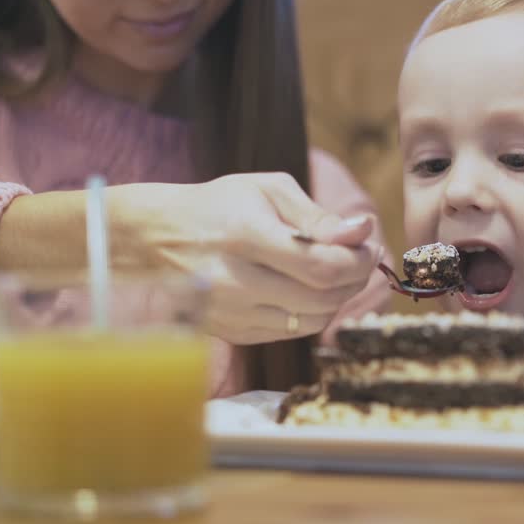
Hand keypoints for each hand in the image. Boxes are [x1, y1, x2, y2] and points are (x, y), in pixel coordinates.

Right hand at [110, 173, 379, 344]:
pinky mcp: (233, 332)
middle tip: (361, 258)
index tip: (369, 246)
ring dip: (338, 298)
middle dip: (356, 278)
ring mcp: (232, 313)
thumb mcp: (266, 190)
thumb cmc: (218, 206)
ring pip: (312, 320)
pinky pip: (292, 331)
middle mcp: (235, 281)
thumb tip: (362, 230)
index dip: (358, 261)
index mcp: (245, 236)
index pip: (322, 266)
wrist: (154, 239)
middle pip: (323, 297)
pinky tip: (307, 288)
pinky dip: (312, 312)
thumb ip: (316, 215)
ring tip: (337, 271)